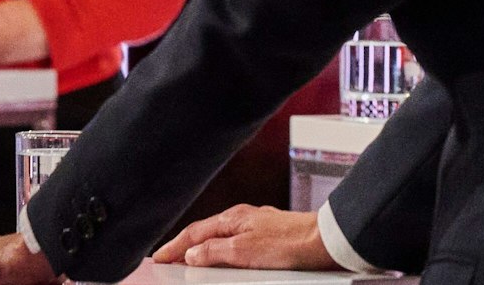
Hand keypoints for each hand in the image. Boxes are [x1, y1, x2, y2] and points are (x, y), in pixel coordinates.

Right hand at [152, 205, 338, 269]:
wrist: (324, 242)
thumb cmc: (289, 243)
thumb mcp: (243, 251)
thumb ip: (214, 252)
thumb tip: (191, 254)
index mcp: (233, 218)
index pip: (194, 233)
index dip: (174, 246)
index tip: (159, 258)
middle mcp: (244, 219)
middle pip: (206, 234)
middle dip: (185, 247)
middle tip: (168, 261)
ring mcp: (257, 227)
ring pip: (221, 239)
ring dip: (204, 251)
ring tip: (190, 264)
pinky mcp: (270, 239)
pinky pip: (236, 245)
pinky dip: (222, 254)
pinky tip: (225, 263)